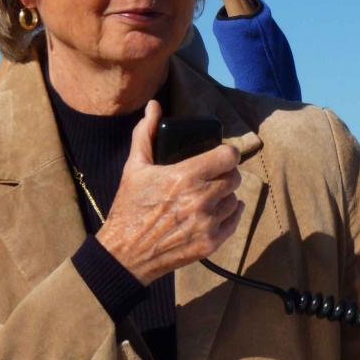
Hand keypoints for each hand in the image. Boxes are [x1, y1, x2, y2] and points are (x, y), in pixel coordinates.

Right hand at [96, 99, 243, 283]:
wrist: (125, 254)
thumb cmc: (129, 207)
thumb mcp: (134, 167)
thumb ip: (145, 133)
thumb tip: (154, 106)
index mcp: (185, 177)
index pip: (228, 156)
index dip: (226, 153)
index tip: (219, 155)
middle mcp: (200, 200)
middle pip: (234, 177)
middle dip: (225, 173)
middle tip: (212, 174)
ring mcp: (207, 224)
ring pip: (234, 199)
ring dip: (225, 194)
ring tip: (210, 194)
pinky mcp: (210, 244)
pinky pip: (233, 221)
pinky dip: (228, 214)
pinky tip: (216, 210)